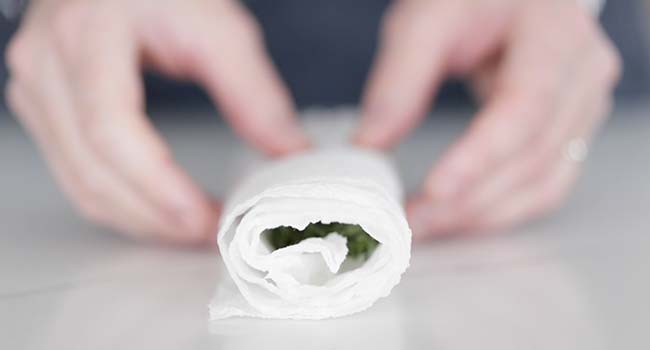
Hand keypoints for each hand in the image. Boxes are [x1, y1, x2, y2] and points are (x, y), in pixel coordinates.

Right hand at [5, 0, 307, 243]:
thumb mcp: (217, 28)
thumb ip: (253, 93)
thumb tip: (288, 154)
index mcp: (89, 34)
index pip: (111, 129)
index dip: (158, 186)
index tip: (205, 219)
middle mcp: (47, 64)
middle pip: (92, 168)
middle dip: (155, 217)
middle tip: (211, 235)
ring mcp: (37, 88)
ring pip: (80, 183)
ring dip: (139, 220)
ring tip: (192, 231)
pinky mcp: (43, 108)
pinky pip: (75, 175)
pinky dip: (119, 204)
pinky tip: (158, 213)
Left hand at [355, 0, 620, 238]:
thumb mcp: (427, 19)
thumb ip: (399, 79)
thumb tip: (369, 146)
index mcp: (554, 34)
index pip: (525, 106)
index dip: (481, 155)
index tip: (433, 190)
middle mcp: (582, 75)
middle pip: (533, 155)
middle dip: (468, 199)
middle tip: (411, 222)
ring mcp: (583, 107)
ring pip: (543, 182)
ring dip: (481, 215)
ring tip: (427, 227)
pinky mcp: (569, 131)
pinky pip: (545, 186)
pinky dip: (500, 210)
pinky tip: (458, 219)